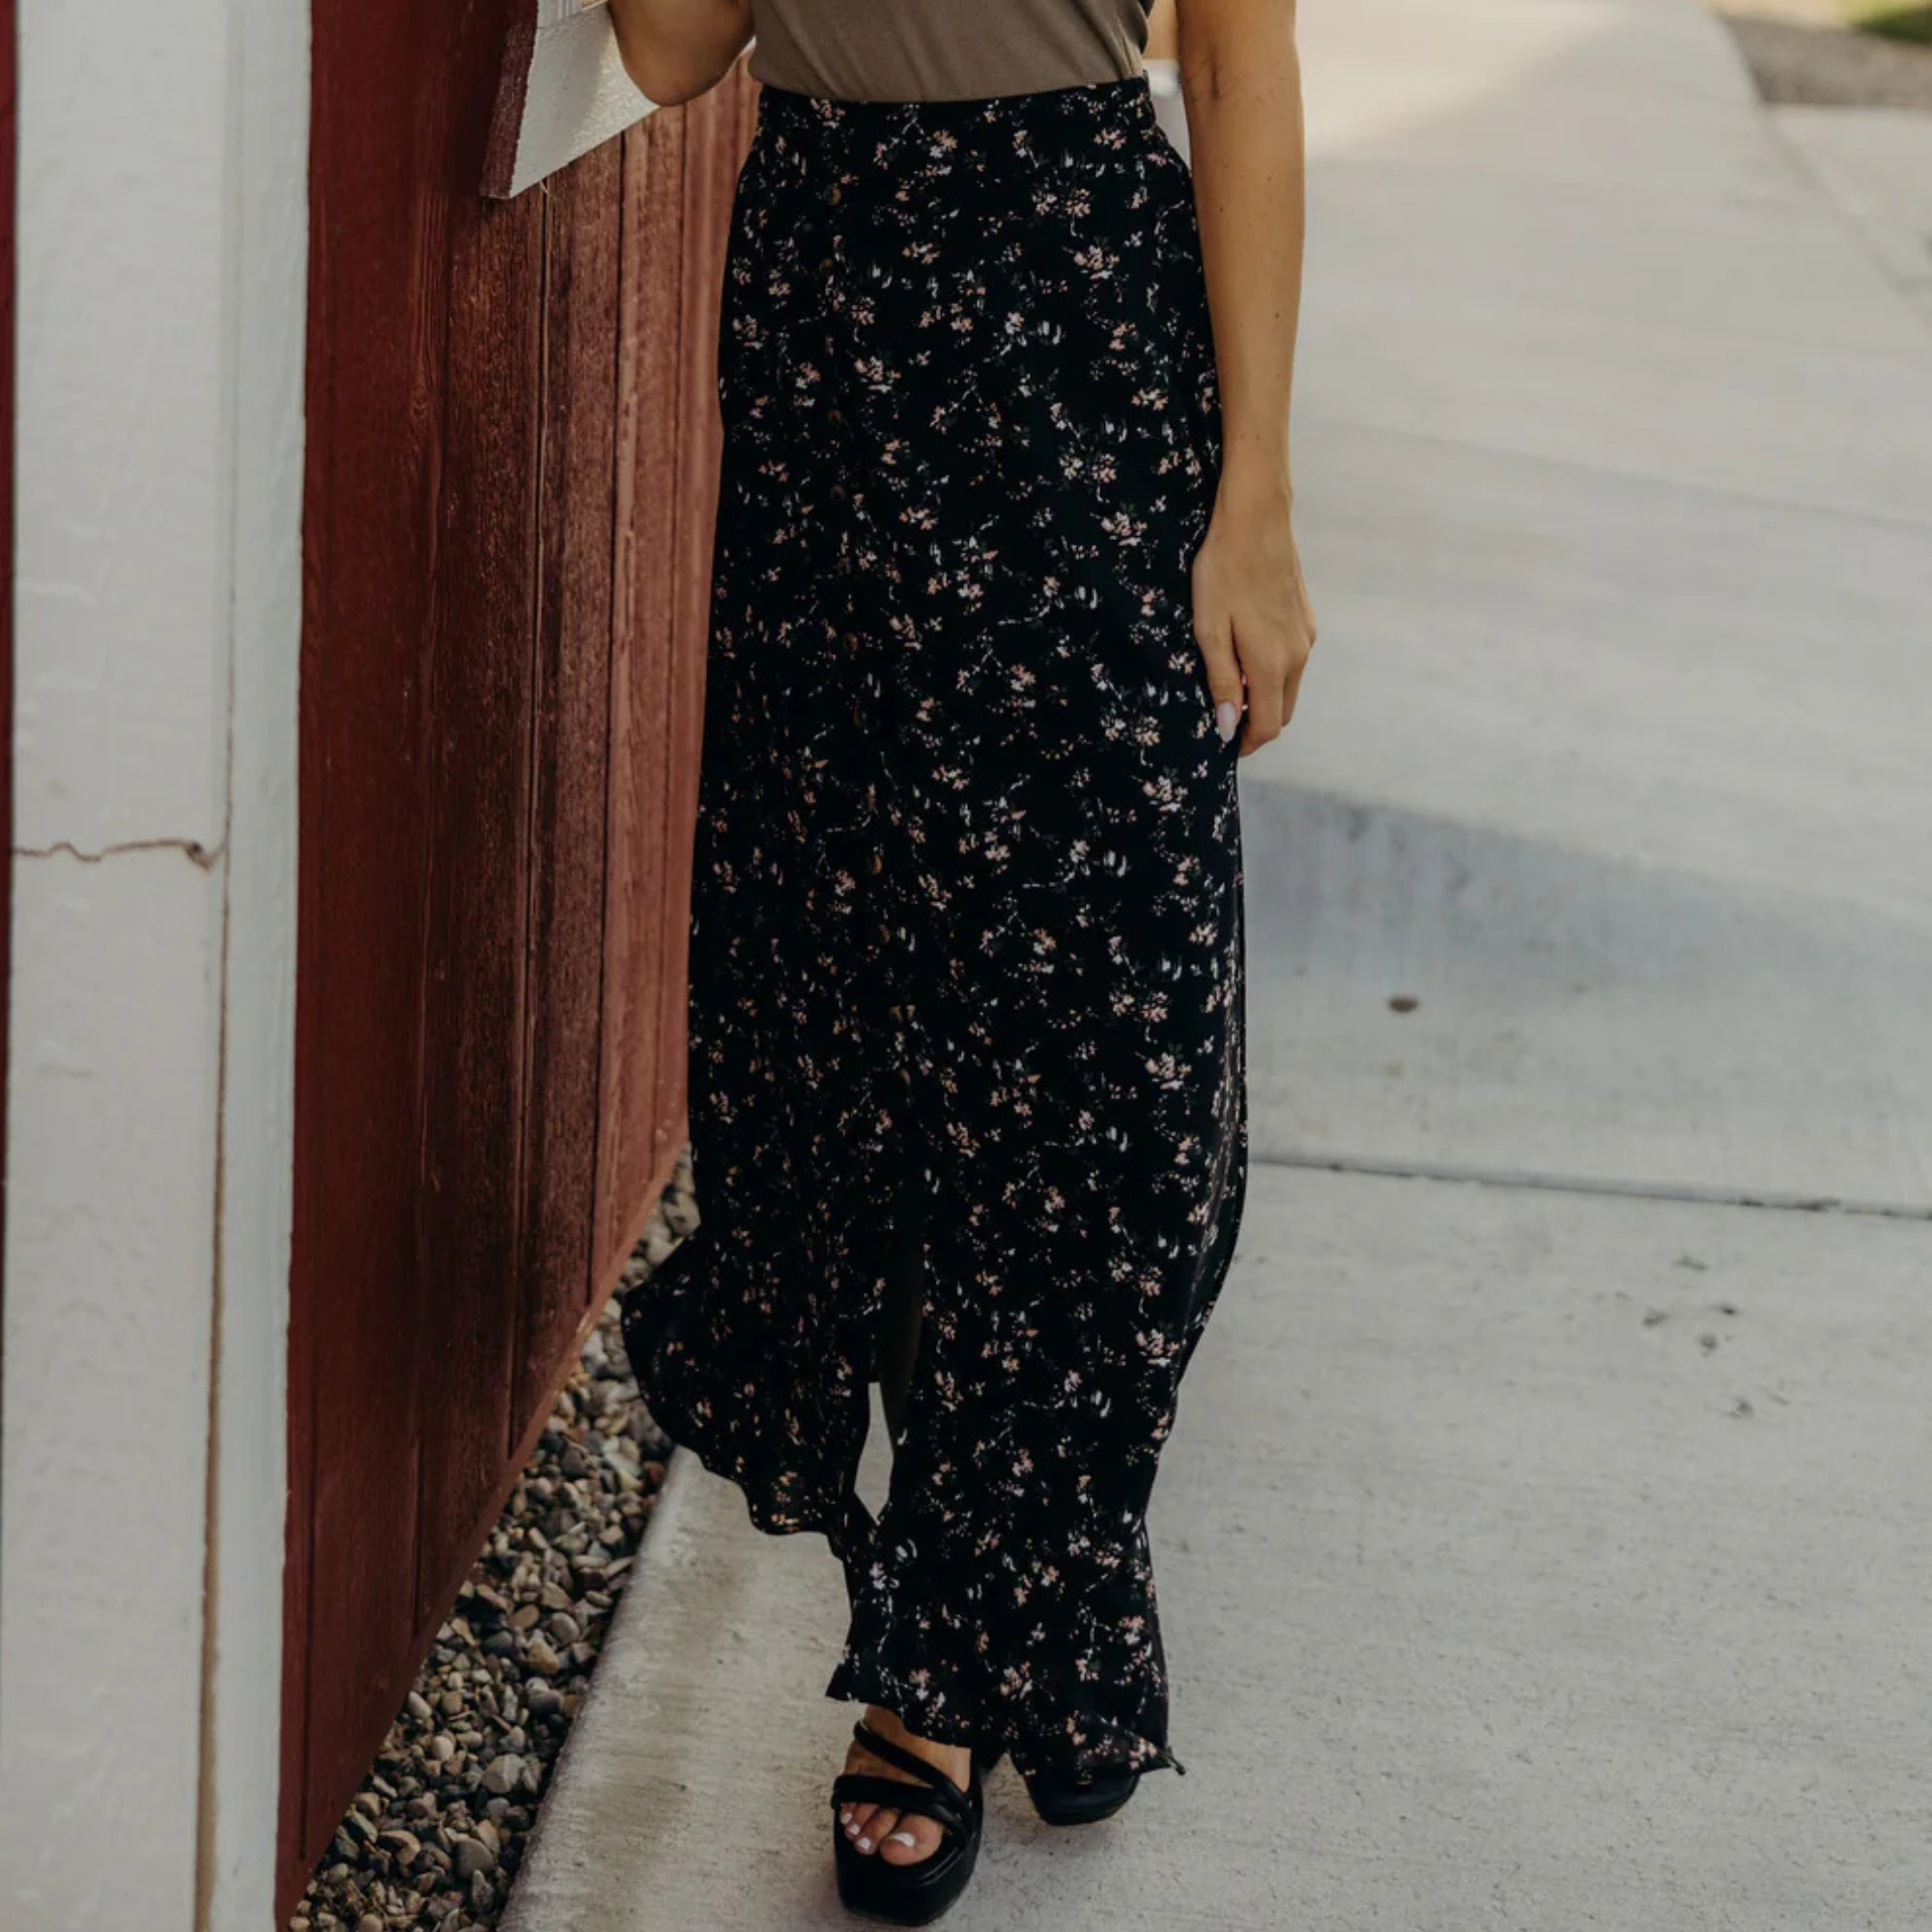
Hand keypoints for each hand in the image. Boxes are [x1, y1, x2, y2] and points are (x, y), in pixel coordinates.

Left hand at [1190, 467, 1315, 755]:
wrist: (1256, 519)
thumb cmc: (1223, 571)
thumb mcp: (1210, 629)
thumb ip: (1222, 681)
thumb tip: (1227, 726)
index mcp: (1272, 665)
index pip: (1267, 726)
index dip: (1246, 744)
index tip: (1223, 746)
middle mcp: (1298, 656)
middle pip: (1282, 712)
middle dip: (1256, 725)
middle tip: (1223, 720)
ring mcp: (1306, 636)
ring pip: (1289, 687)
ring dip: (1264, 698)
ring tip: (1231, 686)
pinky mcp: (1306, 619)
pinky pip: (1293, 662)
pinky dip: (1273, 674)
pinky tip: (1247, 654)